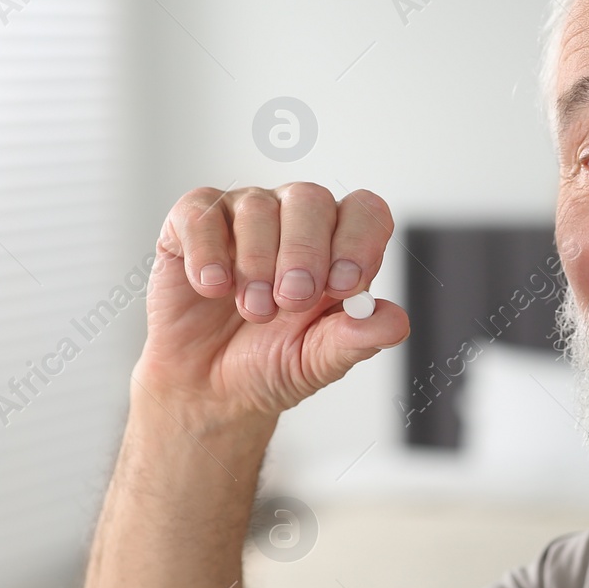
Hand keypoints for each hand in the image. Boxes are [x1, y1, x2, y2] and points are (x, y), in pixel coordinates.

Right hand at [134, 184, 408, 422]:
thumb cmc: (270, 364)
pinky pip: (202, 214)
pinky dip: (209, 253)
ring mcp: (243, 217)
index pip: (364, 212)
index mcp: (338, 246)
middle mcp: (294, 221)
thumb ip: (357, 339)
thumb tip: (395, 322)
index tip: (344, 285)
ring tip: (255, 310)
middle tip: (292, 300)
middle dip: (304, 253)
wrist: (209, 388)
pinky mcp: (193, 224)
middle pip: (311, 199)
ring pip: (257, 206)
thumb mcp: (318, 361)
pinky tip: (212, 288)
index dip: (359, 239)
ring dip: (256, 264)